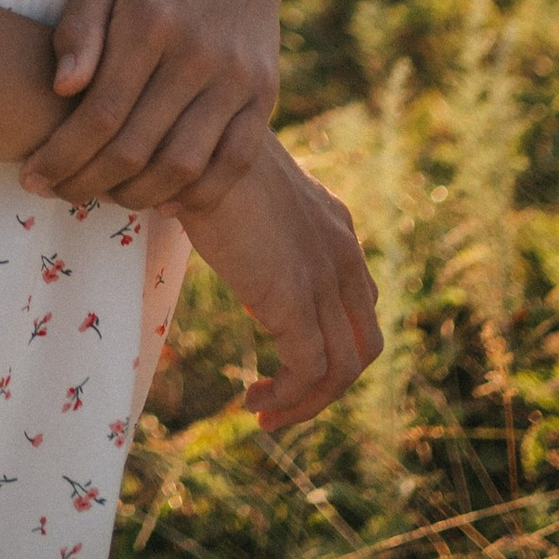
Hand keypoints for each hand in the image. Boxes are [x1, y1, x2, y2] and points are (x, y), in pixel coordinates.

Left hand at [18, 0, 285, 210]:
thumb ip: (79, 29)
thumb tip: (63, 87)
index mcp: (151, 23)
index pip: (100, 113)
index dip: (62, 155)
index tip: (32, 177)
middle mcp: (199, 54)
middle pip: (136, 147)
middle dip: (87, 182)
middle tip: (56, 193)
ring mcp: (237, 78)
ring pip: (183, 165)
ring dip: (135, 196)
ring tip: (102, 197)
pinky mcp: (265, 94)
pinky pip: (234, 163)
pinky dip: (198, 194)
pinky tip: (163, 202)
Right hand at [178, 134, 380, 428]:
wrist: (195, 144)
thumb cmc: (200, 159)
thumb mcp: (242, 195)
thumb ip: (256, 231)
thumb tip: (237, 268)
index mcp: (334, 227)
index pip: (357, 304)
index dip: (328, 342)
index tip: (280, 358)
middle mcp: (344, 254)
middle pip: (363, 344)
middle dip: (326, 385)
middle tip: (279, 401)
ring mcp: (325, 277)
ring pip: (342, 369)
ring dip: (305, 403)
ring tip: (262, 413)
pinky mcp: (296, 298)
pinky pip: (309, 371)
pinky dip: (287, 398)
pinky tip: (253, 402)